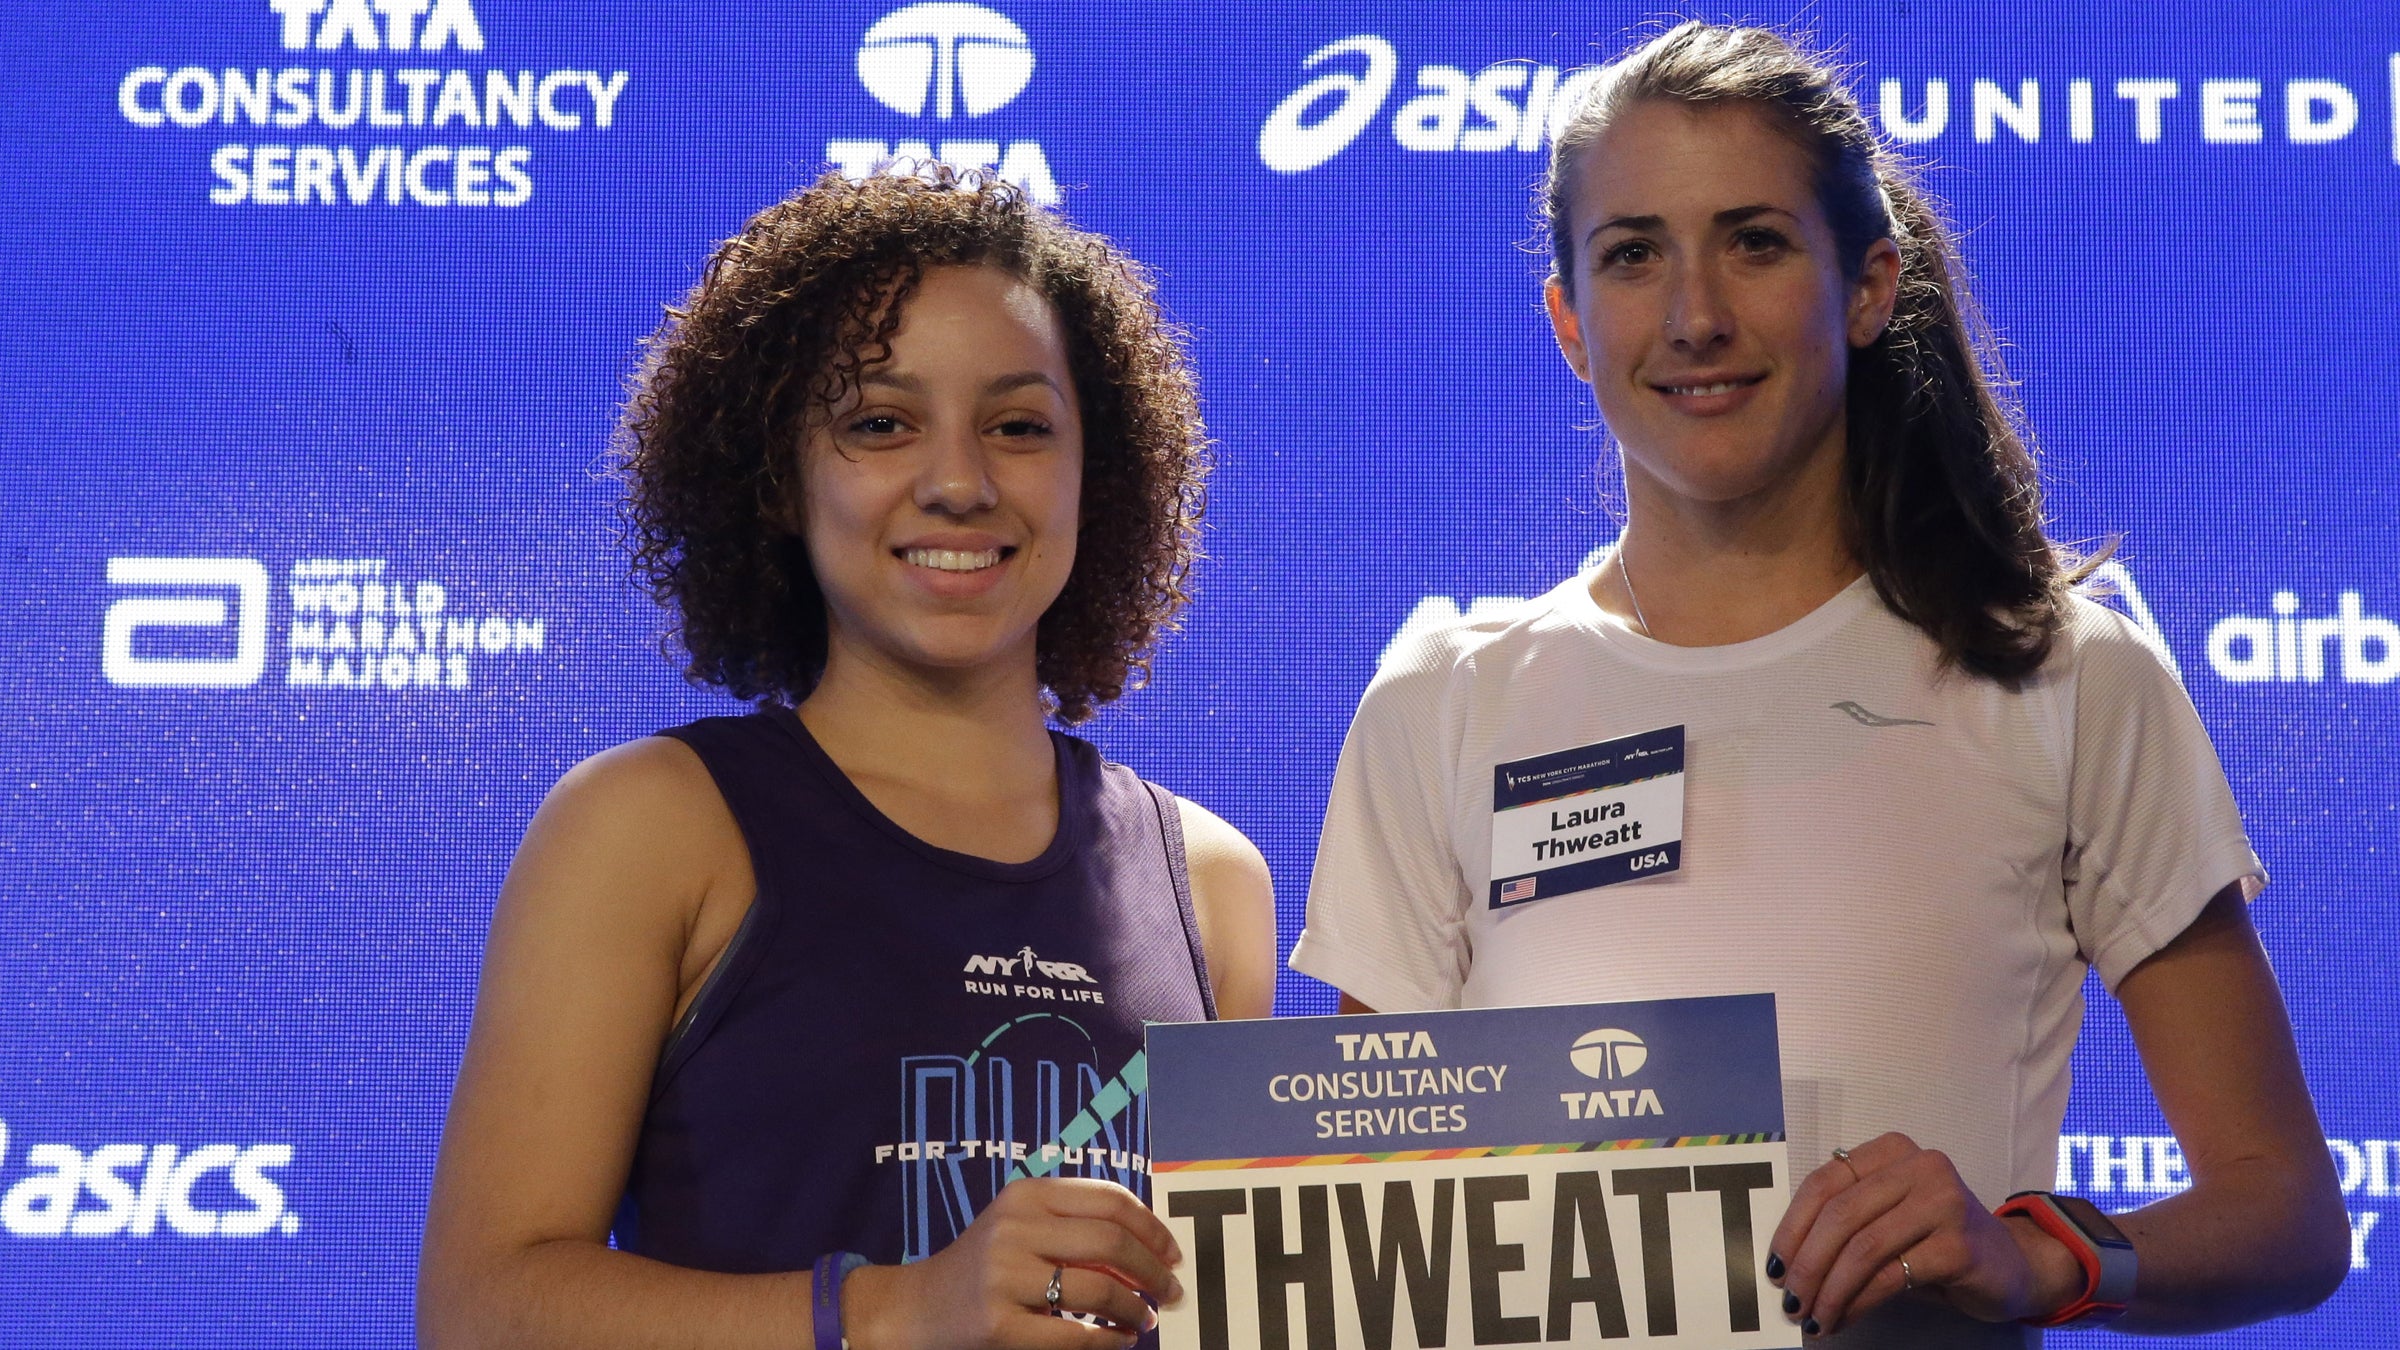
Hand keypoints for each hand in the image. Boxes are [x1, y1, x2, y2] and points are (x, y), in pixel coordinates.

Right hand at [842, 1178, 1184, 1349]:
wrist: (914, 1310)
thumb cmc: (981, 1267)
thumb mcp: (1019, 1227)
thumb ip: (1073, 1225)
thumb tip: (1151, 1249)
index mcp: (1025, 1195)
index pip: (1109, 1200)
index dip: (1152, 1228)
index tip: (1172, 1252)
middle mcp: (1013, 1229)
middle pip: (1111, 1242)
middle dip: (1153, 1270)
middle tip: (1170, 1291)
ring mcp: (1003, 1277)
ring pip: (1099, 1289)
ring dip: (1135, 1308)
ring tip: (1143, 1319)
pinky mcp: (998, 1325)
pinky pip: (1074, 1335)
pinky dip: (1109, 1340)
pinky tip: (1118, 1341)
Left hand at [1766, 1132, 2084, 1337]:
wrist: (2013, 1265)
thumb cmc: (1936, 1241)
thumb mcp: (1888, 1217)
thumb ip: (1846, 1222)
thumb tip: (1787, 1262)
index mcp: (1891, 1150)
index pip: (1825, 1182)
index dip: (1792, 1226)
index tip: (1775, 1265)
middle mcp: (1920, 1166)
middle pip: (1840, 1215)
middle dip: (1807, 1264)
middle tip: (1790, 1302)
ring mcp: (1943, 1202)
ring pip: (1862, 1248)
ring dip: (1829, 1290)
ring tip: (1812, 1317)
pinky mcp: (1958, 1245)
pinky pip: (1890, 1276)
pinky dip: (1857, 1302)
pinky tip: (1843, 1318)